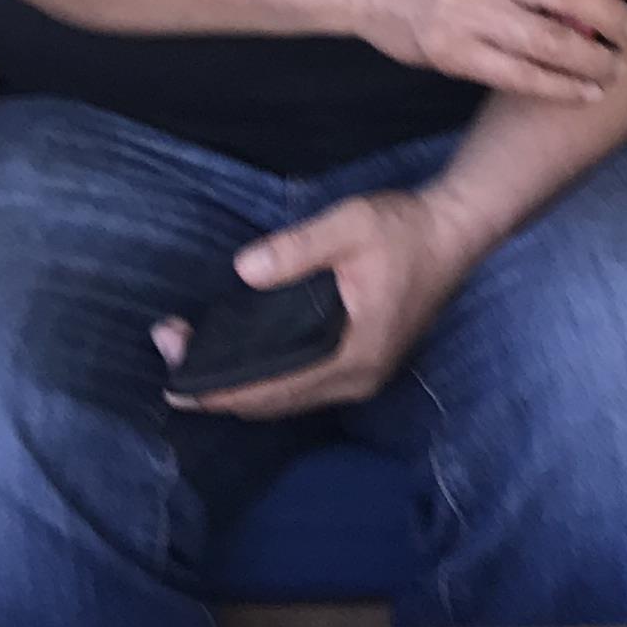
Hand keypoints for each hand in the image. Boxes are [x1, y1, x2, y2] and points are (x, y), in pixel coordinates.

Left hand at [177, 189, 471, 416]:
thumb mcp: (350, 224)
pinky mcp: (361, 364)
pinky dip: (266, 379)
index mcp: (353, 356)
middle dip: (220, 389)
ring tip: (192, 363)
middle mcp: (356, 379)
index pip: (273, 387)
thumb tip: (244, 270)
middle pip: (274, 402)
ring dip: (241, 386)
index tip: (176, 384)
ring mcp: (361, 376)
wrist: (455, 231)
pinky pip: (301, 385)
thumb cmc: (405, 228)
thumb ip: (297, 248)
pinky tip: (239, 361)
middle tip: (170, 362)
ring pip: (287, 399)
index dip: (221, 389)